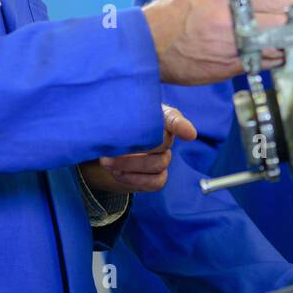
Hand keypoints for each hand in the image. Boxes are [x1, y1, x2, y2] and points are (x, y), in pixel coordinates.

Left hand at [79, 105, 197, 193]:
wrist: (103, 148)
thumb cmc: (114, 126)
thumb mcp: (115, 114)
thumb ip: (121, 110)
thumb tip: (123, 112)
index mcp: (159, 118)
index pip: (173, 118)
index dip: (180, 125)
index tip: (188, 134)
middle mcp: (165, 138)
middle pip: (164, 143)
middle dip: (138, 147)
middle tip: (112, 148)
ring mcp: (162, 159)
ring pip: (160, 164)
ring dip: (131, 164)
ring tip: (107, 161)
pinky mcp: (156, 178)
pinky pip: (156, 182)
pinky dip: (135, 179)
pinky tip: (118, 173)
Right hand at [143, 0, 292, 85]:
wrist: (146, 46)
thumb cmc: (176, 14)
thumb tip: (274, 5)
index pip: (276, 1)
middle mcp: (230, 24)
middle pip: (281, 28)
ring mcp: (229, 50)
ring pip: (275, 50)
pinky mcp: (227, 70)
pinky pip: (259, 65)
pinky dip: (278, 61)